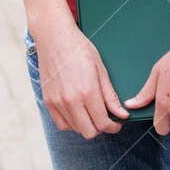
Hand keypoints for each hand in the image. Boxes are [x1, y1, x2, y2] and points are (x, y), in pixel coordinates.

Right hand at [35, 21, 128, 138]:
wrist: (54, 37)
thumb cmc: (79, 49)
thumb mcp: (100, 69)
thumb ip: (110, 95)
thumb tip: (122, 114)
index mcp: (87, 91)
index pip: (103, 123)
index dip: (113, 127)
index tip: (117, 122)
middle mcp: (71, 100)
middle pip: (89, 132)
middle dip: (101, 128)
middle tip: (105, 117)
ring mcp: (57, 102)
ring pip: (75, 129)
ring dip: (86, 125)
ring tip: (91, 111)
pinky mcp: (48, 101)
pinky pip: (61, 124)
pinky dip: (71, 123)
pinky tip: (77, 112)